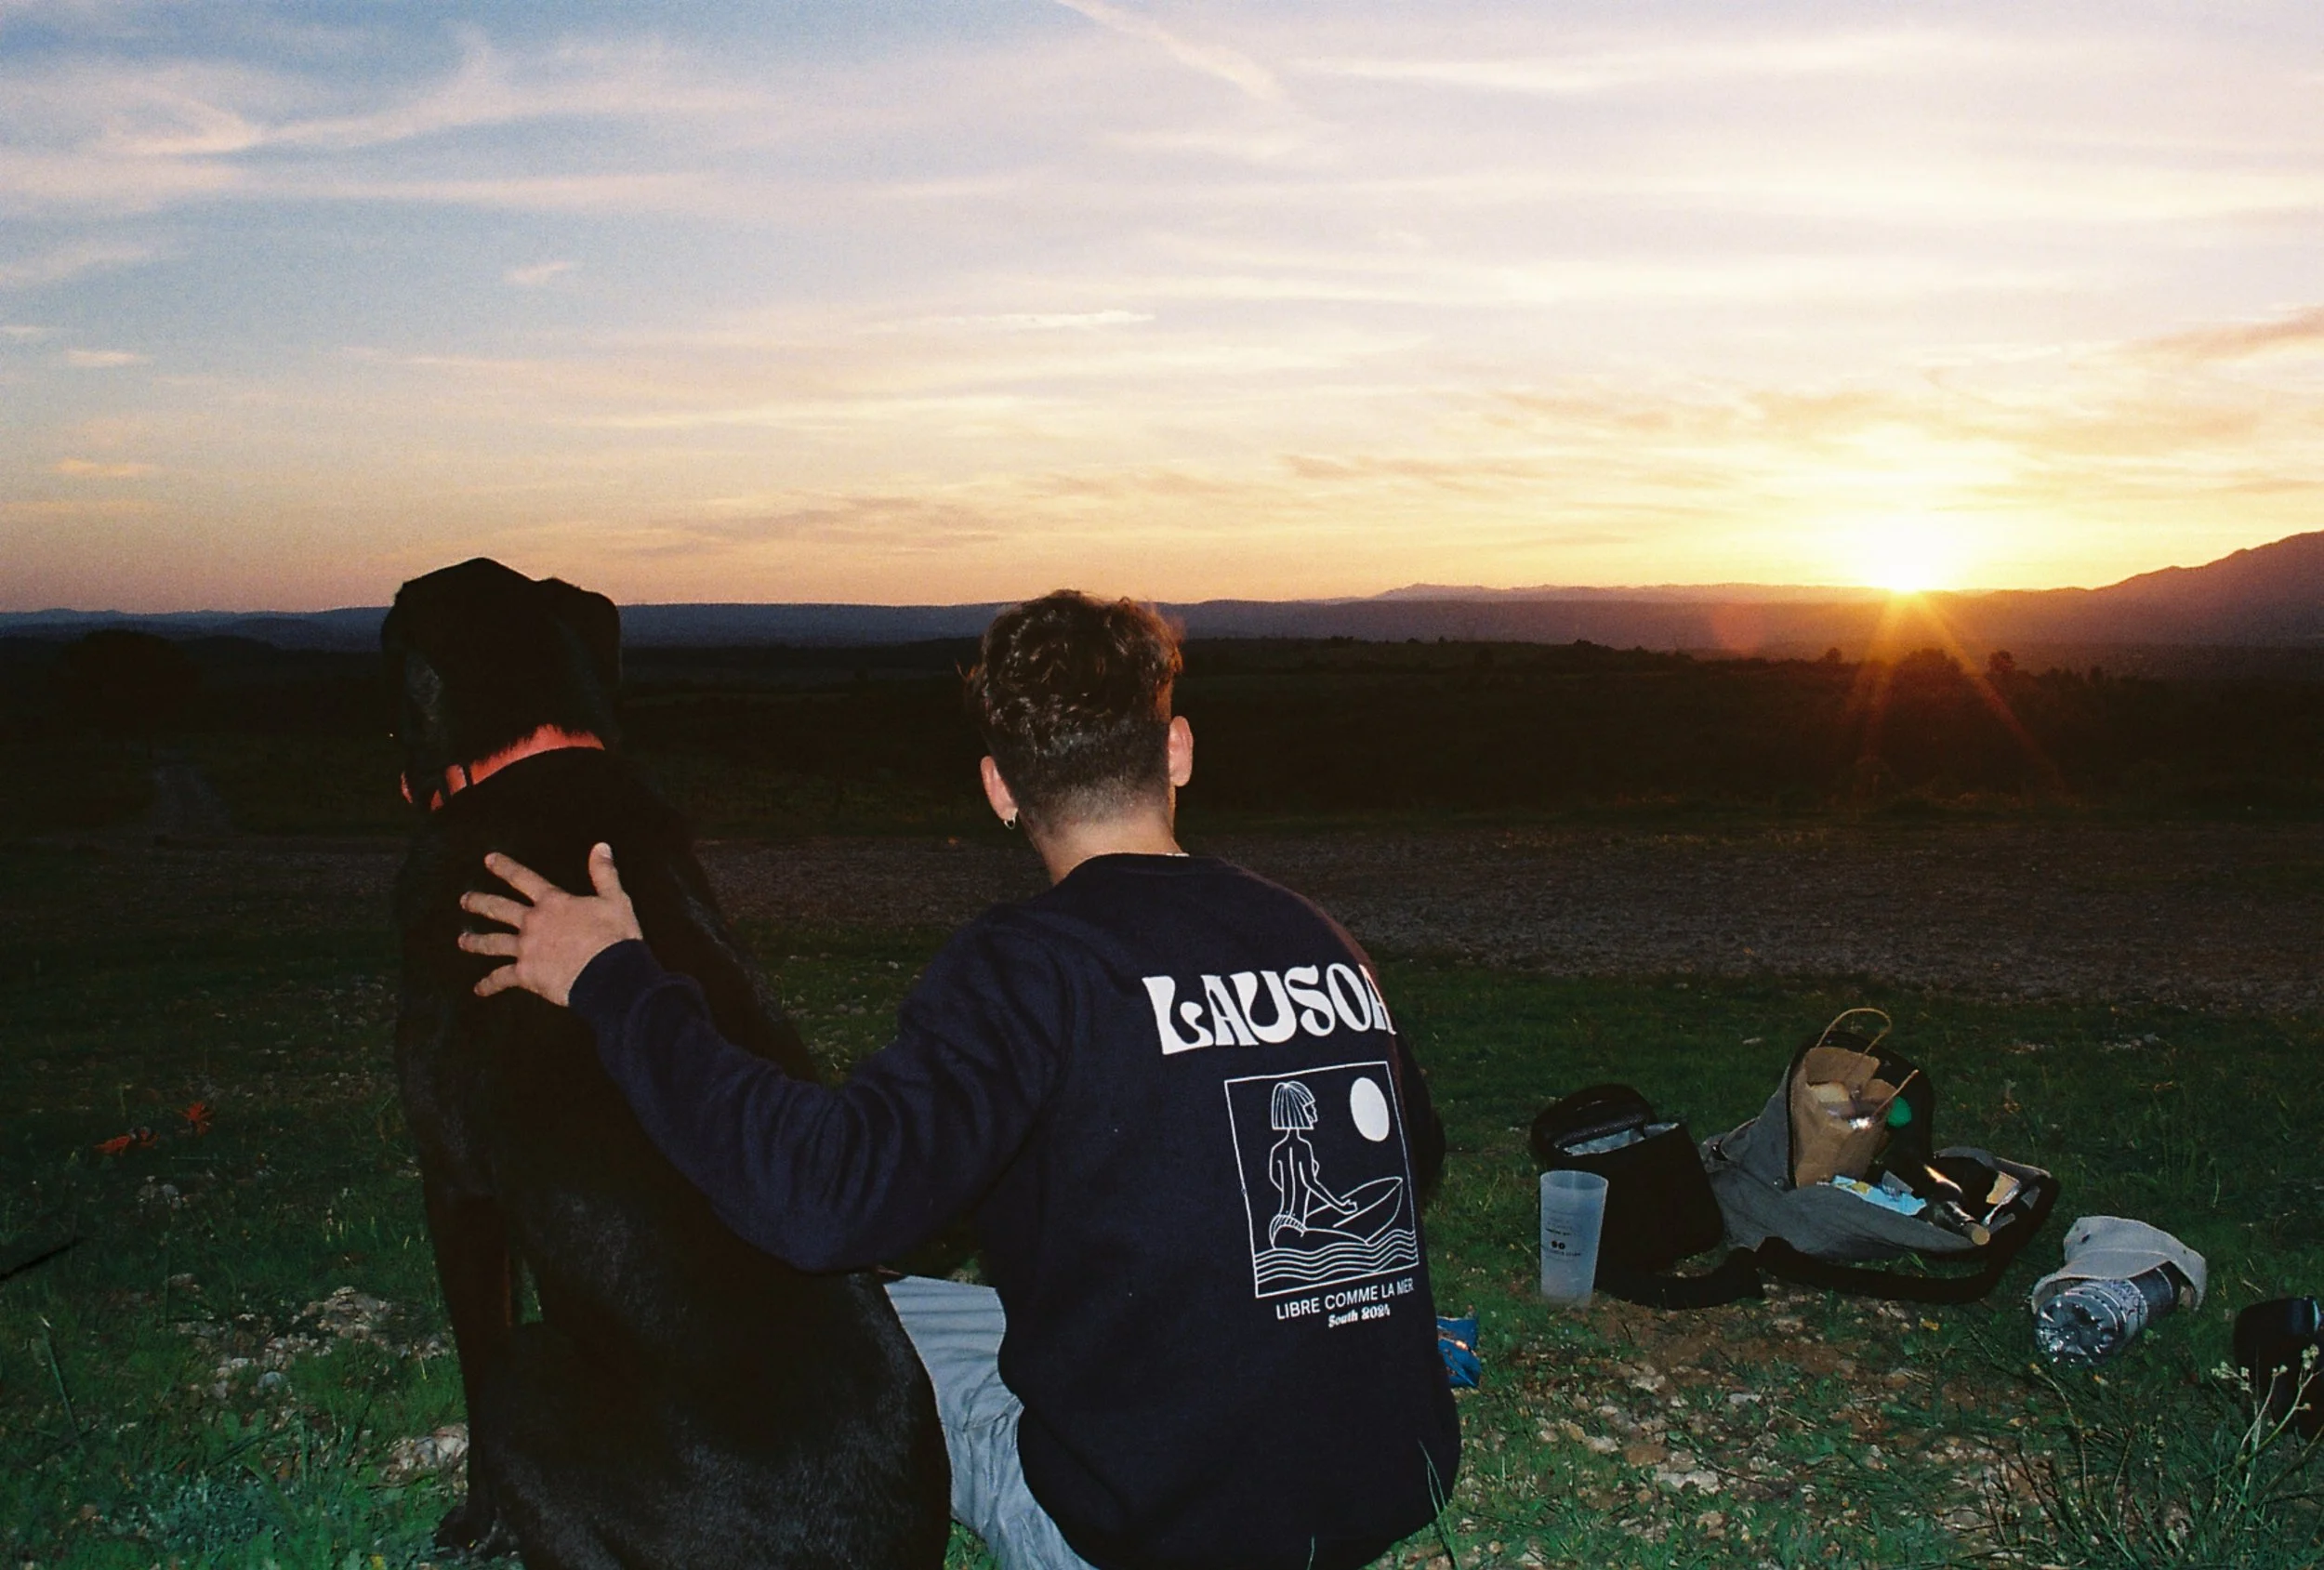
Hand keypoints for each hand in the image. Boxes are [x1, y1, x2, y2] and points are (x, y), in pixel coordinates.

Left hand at [457, 844, 642, 1006]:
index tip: (489, 860)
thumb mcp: (615, 900)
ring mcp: (526, 949)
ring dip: (475, 941)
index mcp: (552, 903)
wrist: (610, 974)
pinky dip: (489, 984)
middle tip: (465, 900)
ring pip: (493, 943)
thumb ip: (604, 873)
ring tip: (463, 940)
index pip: (524, 879)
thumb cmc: (613, 937)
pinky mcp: (525, 974)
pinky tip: (479, 989)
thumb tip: (600, 847)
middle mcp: (533, 923)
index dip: (505, 868)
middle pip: (499, 909)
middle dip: (479, 903)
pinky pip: (501, 978)